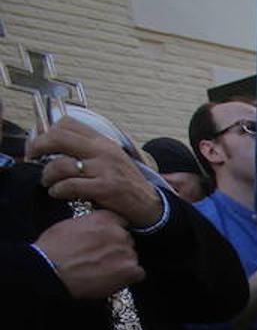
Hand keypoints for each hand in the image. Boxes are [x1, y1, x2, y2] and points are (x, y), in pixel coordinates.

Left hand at [27, 117, 162, 227]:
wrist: (150, 206)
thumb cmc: (126, 184)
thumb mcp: (110, 159)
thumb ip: (88, 151)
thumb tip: (56, 146)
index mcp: (103, 142)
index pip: (68, 123)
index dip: (47, 131)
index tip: (40, 144)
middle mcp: (103, 151)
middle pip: (59, 137)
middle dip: (38, 146)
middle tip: (32, 157)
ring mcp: (104, 169)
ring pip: (61, 165)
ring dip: (47, 175)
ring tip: (48, 182)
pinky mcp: (105, 188)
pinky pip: (70, 186)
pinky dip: (58, 190)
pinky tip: (57, 193)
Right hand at [34, 211, 144, 298]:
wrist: (49, 270)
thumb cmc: (53, 249)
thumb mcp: (71, 225)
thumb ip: (91, 224)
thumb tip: (96, 230)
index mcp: (105, 218)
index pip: (121, 223)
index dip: (113, 235)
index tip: (106, 242)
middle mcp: (119, 232)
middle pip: (127, 241)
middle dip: (118, 250)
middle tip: (101, 260)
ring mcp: (126, 251)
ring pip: (132, 258)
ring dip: (122, 264)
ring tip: (102, 271)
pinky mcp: (130, 270)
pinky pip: (138, 274)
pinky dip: (127, 278)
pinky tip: (111, 279)